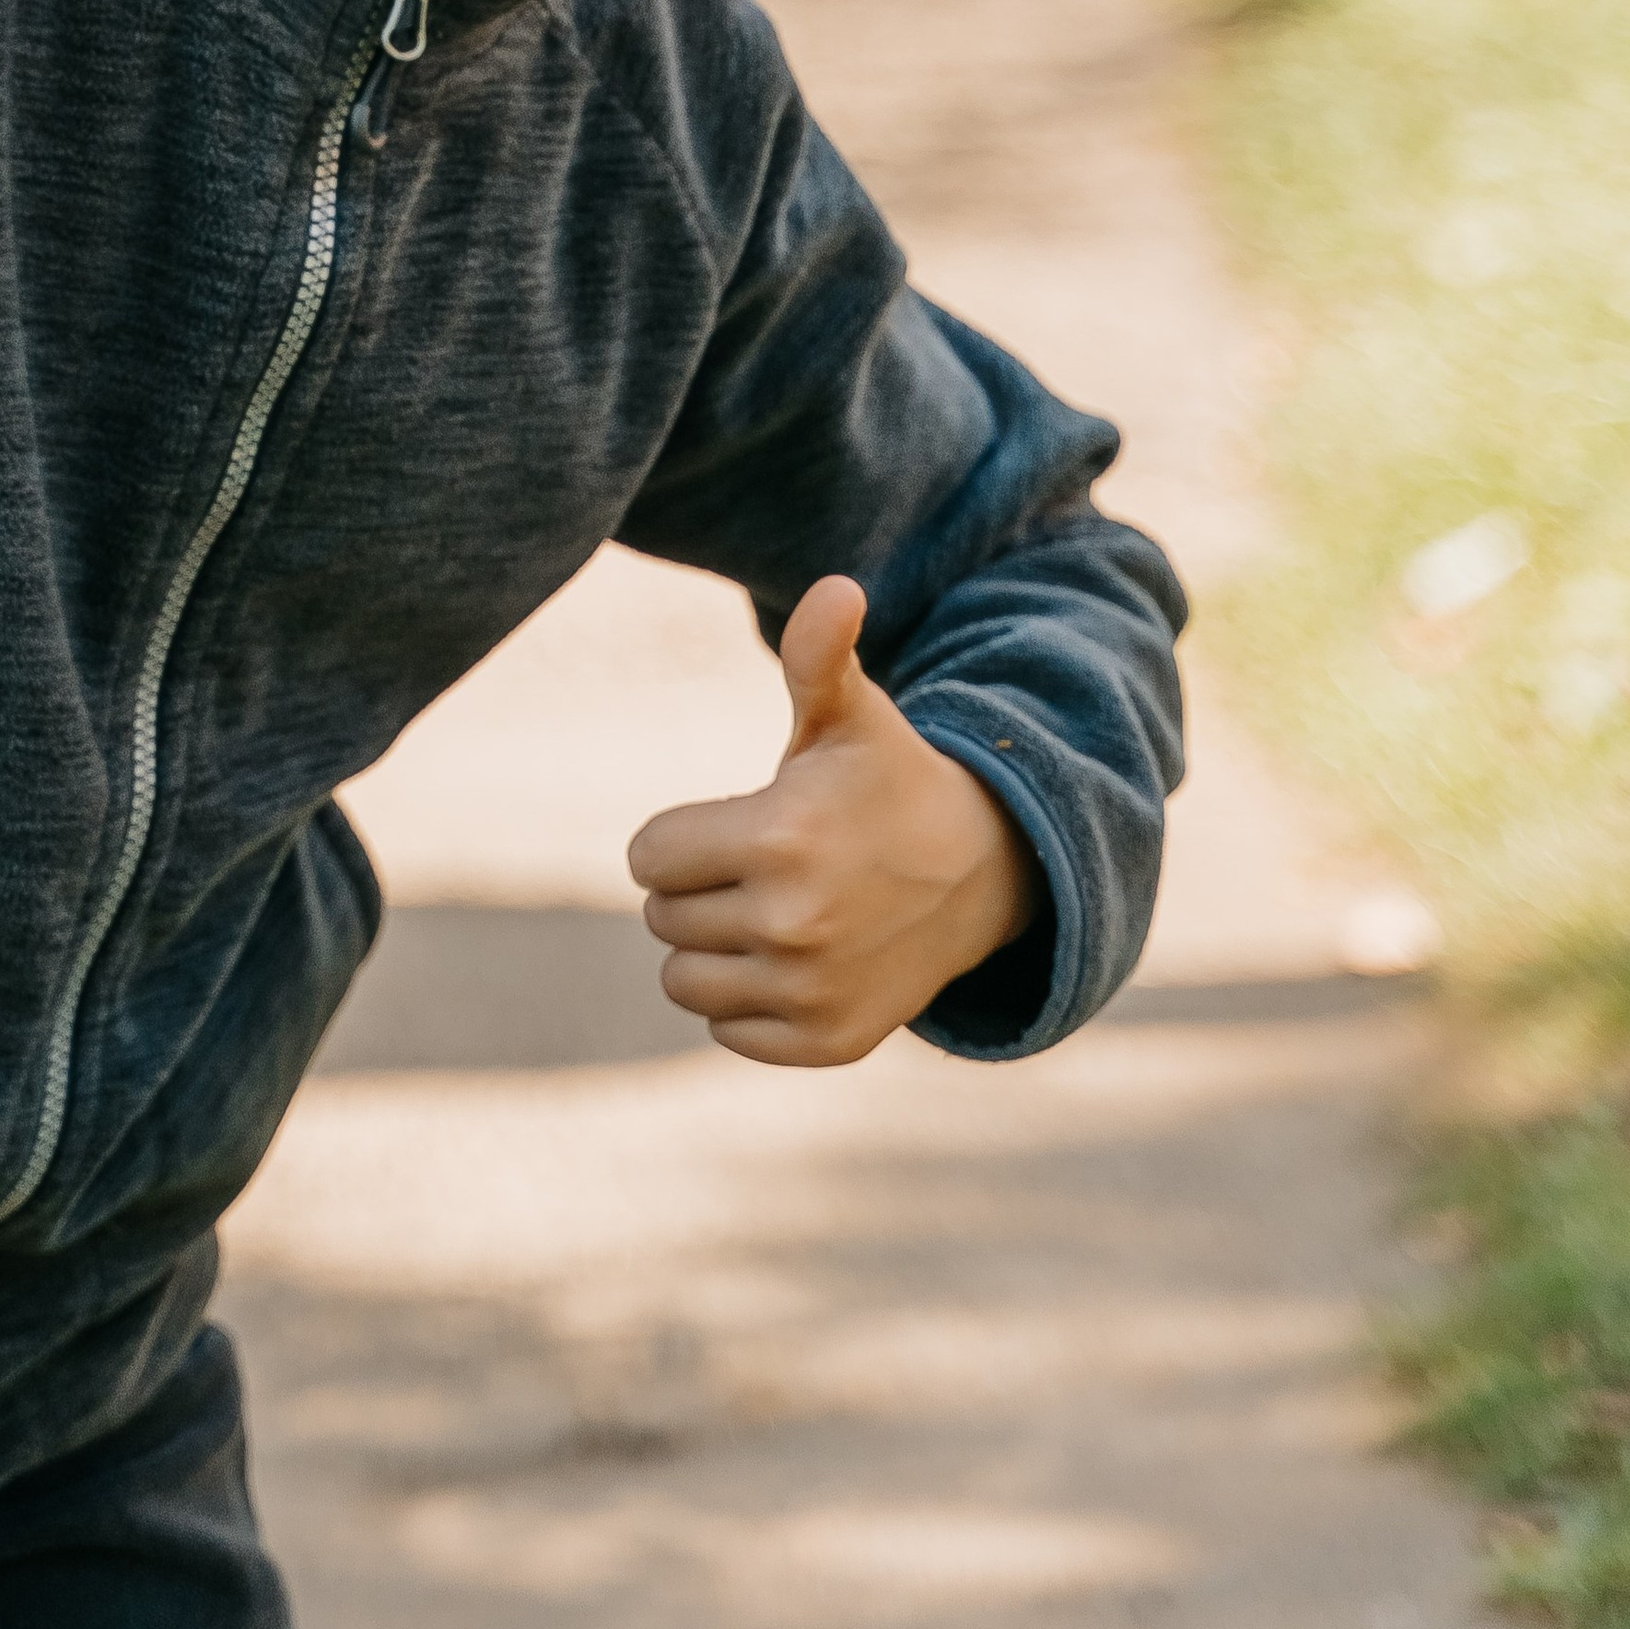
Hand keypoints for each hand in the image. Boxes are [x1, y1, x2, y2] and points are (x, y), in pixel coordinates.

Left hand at [628, 574, 1041, 1066]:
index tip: (739, 822)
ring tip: (777, 911)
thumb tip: (837, 587)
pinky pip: (728, 1030)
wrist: (981, 873)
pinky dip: (749, 1002)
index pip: (648, 857)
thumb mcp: (850, 715)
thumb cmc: (887, 781)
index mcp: (780, 837)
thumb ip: (818, 655)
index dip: (682, 836)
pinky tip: (801, 960)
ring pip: (684, 981)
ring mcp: (812, 991)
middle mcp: (793, 924)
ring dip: (715, 948)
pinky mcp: (828, 1041)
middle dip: (700, 887)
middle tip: (767, 866)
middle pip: (664, 918)